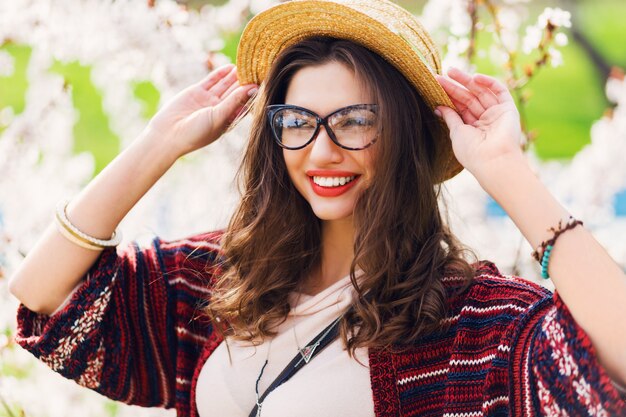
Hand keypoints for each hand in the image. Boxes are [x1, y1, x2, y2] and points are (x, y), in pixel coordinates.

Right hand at [143, 64, 257, 158]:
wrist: (169, 134)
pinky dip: (220, 73)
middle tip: (258, 70)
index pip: (244, 105)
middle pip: (236, 93)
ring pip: (224, 85)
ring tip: (247, 65)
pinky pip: (211, 81)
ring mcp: (208, 100)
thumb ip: (235, 101)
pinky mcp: (197, 92)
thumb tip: (253, 88)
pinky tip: (230, 66)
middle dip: (246, 82)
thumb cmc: (196, 132)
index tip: (265, 83)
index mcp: (228, 120)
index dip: (253, 95)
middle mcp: (219, 110)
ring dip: (235, 76)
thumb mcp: (218, 116)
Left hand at [435, 68, 525, 180]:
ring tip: (451, 71)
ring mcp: (497, 114)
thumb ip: (450, 117)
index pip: (460, 107)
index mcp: (473, 128)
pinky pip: (499, 91)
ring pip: (481, 92)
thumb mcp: (457, 132)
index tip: (435, 85)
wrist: (493, 160)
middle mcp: (485, 120)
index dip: (448, 95)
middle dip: (455, 86)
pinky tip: (474, 77)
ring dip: (467, 81)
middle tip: (441, 74)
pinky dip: (489, 82)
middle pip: (469, 98)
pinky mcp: (509, 109)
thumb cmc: (472, 152)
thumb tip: (438, 106)